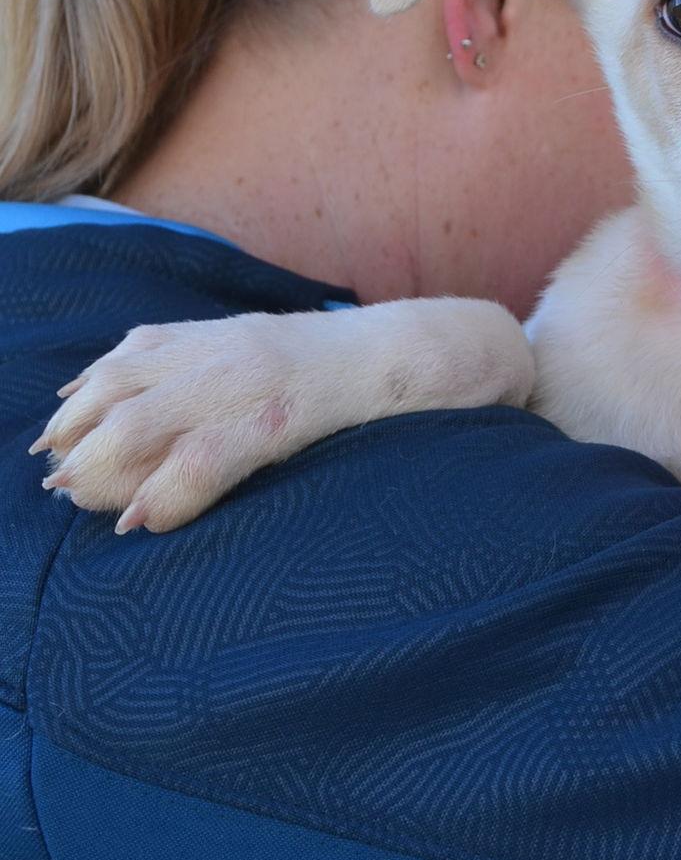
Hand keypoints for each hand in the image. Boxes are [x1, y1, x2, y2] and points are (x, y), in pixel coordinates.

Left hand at [32, 298, 536, 532]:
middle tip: (64, 487)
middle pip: (119, 391)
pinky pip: (207, 456)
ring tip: (87, 504)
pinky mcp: (285, 413)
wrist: (444, 347)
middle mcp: (228, 351)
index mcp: (229, 337)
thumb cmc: (373, 370)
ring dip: (103, 469)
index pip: (128, 356)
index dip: (81, 398)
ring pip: (145, 423)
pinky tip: (143, 522)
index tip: (56, 438)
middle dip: (79, 440)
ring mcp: (254, 381)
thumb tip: (185, 422)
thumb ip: (238, 379)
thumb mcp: (290, 362)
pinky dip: (165, 491)